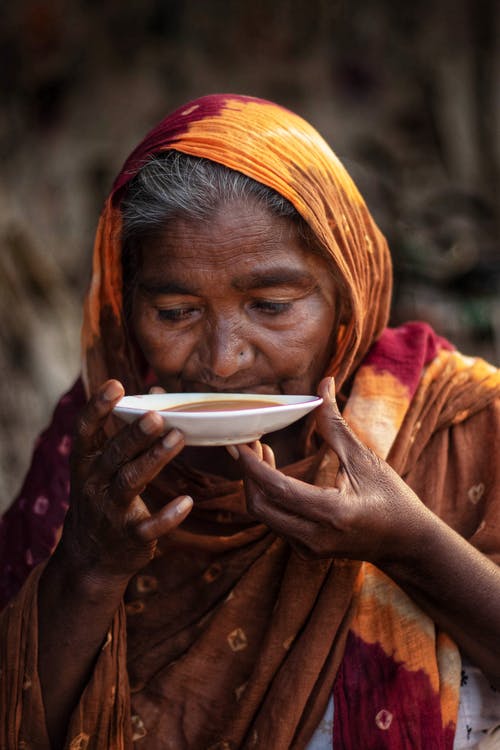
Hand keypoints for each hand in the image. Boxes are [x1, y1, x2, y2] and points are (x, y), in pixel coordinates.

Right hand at [61, 380, 192, 582]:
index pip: (85, 432)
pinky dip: (168, 516)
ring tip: (177, 438)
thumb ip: (125, 432)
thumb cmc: (103, 497)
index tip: (115, 385)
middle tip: (156, 415)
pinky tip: (187, 502)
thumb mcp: (102, 467)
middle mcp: (94, 485)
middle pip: (114, 455)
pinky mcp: (130, 537)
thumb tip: (155, 391)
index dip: (98, 408)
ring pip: (131, 482)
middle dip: (134, 435)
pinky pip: (150, 526)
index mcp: (85, 464)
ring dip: (154, 460)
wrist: (90, 557)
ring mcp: (111, 512)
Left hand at [233, 377, 430, 562]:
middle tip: (247, 443)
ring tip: (262, 451)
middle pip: (261, 506)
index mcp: (332, 512)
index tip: (239, 442)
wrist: (409, 544)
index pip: (277, 488)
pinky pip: (277, 522)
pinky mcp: (308, 551)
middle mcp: (316, 537)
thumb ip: (335, 424)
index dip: (253, 465)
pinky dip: (269, 497)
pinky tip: (274, 473)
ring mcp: (310, 549)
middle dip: (248, 474)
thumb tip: (323, 383)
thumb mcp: (365, 459)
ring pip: (265, 516)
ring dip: (257, 484)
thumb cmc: (393, 498)